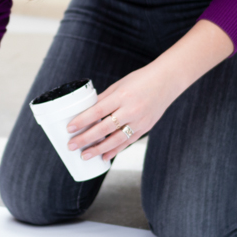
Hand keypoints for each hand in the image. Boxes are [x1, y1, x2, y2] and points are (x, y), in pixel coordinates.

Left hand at [65, 65, 181, 161]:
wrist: (167, 81)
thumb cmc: (141, 80)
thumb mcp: (119, 85)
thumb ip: (104, 99)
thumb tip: (86, 111)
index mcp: (122, 96)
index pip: (97, 111)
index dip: (82, 121)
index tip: (69, 128)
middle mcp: (131, 110)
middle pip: (104, 128)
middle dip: (86, 139)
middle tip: (71, 146)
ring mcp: (139, 121)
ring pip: (115, 140)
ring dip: (98, 149)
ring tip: (84, 155)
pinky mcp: (145, 128)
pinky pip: (127, 142)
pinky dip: (115, 150)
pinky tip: (104, 156)